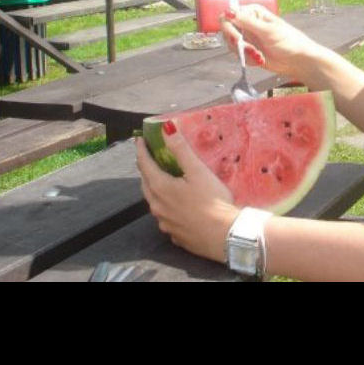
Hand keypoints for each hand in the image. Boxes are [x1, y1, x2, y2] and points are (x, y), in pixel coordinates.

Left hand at [136, 122, 237, 263]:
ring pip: (154, 202)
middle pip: (146, 184)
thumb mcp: (198, 171)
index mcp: (161, 188)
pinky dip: (166, 206)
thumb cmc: (212, 200)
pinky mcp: (175, 234)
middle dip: (146, 169)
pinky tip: (176, 206)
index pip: (145, 165)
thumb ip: (181, 149)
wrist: (224, 236)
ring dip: (154, 188)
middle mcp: (157, 206)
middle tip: (150, 158)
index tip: (139, 139)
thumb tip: (167, 128)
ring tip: (161, 179)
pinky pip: (165, 217)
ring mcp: (165, 222)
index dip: (141, 150)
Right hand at [219, 4, 320, 79]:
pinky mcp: (248, 50)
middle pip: (227, 31)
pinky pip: (239, 55)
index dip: (228, 27)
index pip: (228, 15)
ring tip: (259, 56)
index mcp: (252, 12)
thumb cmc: (288, 41)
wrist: (297, 60)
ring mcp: (247, 37)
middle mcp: (247, 23)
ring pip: (231, 45)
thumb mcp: (268, 31)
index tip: (237, 38)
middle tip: (251, 51)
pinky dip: (248, 59)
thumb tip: (229, 12)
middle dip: (238, 44)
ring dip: (244, 53)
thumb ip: (247, 22)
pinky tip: (260, 59)